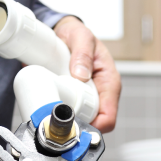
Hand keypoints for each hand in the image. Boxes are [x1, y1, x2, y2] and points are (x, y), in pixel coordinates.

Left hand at [53, 16, 120, 132]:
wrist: (64, 34)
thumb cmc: (77, 35)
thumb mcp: (81, 36)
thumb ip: (82, 53)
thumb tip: (81, 74)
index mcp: (109, 82)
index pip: (108, 116)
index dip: (94, 126)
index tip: (76, 124)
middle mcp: (100, 94)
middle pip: (94, 124)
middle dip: (77, 125)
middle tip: (58, 118)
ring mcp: (88, 99)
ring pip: (82, 122)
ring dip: (67, 121)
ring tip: (52, 113)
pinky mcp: (76, 100)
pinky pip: (70, 115)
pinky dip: (60, 115)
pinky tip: (50, 109)